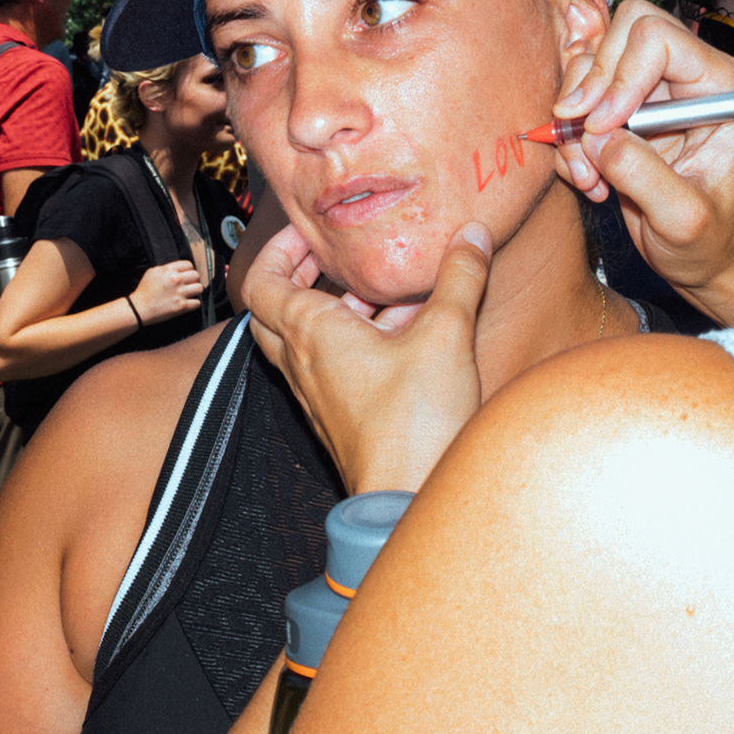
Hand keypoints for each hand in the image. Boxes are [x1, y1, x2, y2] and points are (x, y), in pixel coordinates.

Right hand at [128, 258, 204, 324]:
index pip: (189, 265)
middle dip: (193, 280)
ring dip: (195, 291)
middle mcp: (176, 280)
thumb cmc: (143, 291)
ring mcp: (180, 293)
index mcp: (168, 270)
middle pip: (196, 275)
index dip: (188, 270)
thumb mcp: (152, 272)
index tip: (186, 275)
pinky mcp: (181, 306)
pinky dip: (193, 304)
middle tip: (188, 285)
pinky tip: (188, 303)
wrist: (139, 308)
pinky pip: (197, 303)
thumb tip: (177, 269)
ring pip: (199, 288)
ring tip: (190, 294)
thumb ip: (166, 269)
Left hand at [239, 218, 491, 494]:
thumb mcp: (447, 334)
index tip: (307, 233)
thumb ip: (460, 277)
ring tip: (378, 294)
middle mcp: (304, 364)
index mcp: (311, 334)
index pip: (261, 281)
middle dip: (299, 278)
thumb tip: (472, 236)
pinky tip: (402, 337)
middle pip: (274, 310)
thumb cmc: (415, 423)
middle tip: (331, 260)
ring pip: (304, 341)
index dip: (278, 250)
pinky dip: (351, 343)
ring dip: (331, 311)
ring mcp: (318, 395)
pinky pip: (330, 368)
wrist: (407, 499)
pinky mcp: (339, 417)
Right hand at [548, 1, 733, 323]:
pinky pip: (578, 101)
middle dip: (590, 87)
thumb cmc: (713, 240)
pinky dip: (571, 140)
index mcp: (722, 86)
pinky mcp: (624, 113)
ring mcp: (653, 91)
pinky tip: (591, 179)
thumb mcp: (685, 220)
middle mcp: (688, 77)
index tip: (602, 127)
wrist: (705, 260)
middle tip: (580, 139)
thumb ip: (644, 176)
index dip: (620, 77)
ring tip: (589, 174)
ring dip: (576, 121)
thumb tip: (597, 139)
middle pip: (621, 34)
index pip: (658, 38)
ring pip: (590, 65)